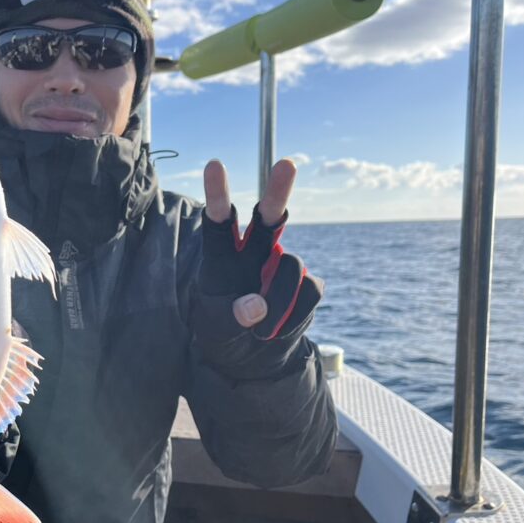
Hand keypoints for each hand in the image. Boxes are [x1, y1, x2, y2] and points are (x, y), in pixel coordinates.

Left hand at [195, 158, 321, 360]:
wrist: (251, 358)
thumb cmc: (224, 333)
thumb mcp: (216, 328)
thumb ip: (231, 316)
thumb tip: (257, 306)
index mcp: (222, 256)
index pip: (219, 222)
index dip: (217, 194)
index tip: (214, 165)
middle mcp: (254, 252)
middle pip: (267, 217)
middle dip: (277, 192)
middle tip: (286, 164)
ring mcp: (282, 265)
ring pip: (291, 265)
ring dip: (279, 300)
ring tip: (261, 331)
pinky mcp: (307, 284)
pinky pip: (309, 290)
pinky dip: (294, 315)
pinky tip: (280, 329)